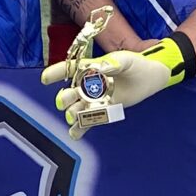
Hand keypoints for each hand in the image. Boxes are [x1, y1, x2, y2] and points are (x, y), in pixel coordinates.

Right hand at [41, 41, 184, 136]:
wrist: (149, 78)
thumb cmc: (136, 64)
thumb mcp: (127, 60)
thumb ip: (114, 63)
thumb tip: (101, 67)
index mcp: (90, 69)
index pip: (69, 70)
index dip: (56, 74)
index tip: (46, 79)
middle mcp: (87, 85)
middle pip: (70, 93)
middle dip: (65, 98)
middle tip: (64, 102)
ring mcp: (93, 100)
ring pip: (77, 109)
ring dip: (73, 114)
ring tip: (74, 118)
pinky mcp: (102, 112)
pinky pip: (88, 122)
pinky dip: (80, 129)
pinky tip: (74, 135)